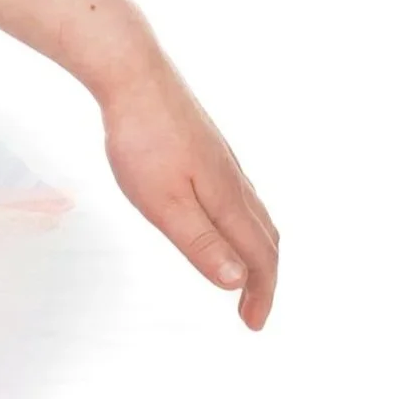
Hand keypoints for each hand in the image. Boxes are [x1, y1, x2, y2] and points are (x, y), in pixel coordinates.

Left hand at [96, 52, 279, 329]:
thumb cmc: (142, 139)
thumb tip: (236, 282)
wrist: (133, 74)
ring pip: (254, 214)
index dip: (261, 294)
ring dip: (256, 249)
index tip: (253, 324)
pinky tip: (223, 217)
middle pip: (266, 239)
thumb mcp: (163, 202)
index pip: (260, 258)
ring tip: (245, 272)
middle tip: (252, 308)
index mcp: (229, 200)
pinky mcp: (208, 146)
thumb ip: (200, 242)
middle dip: (264, 278)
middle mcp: (236, 181)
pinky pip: (238, 194)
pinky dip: (241, 221)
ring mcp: (223, 161)